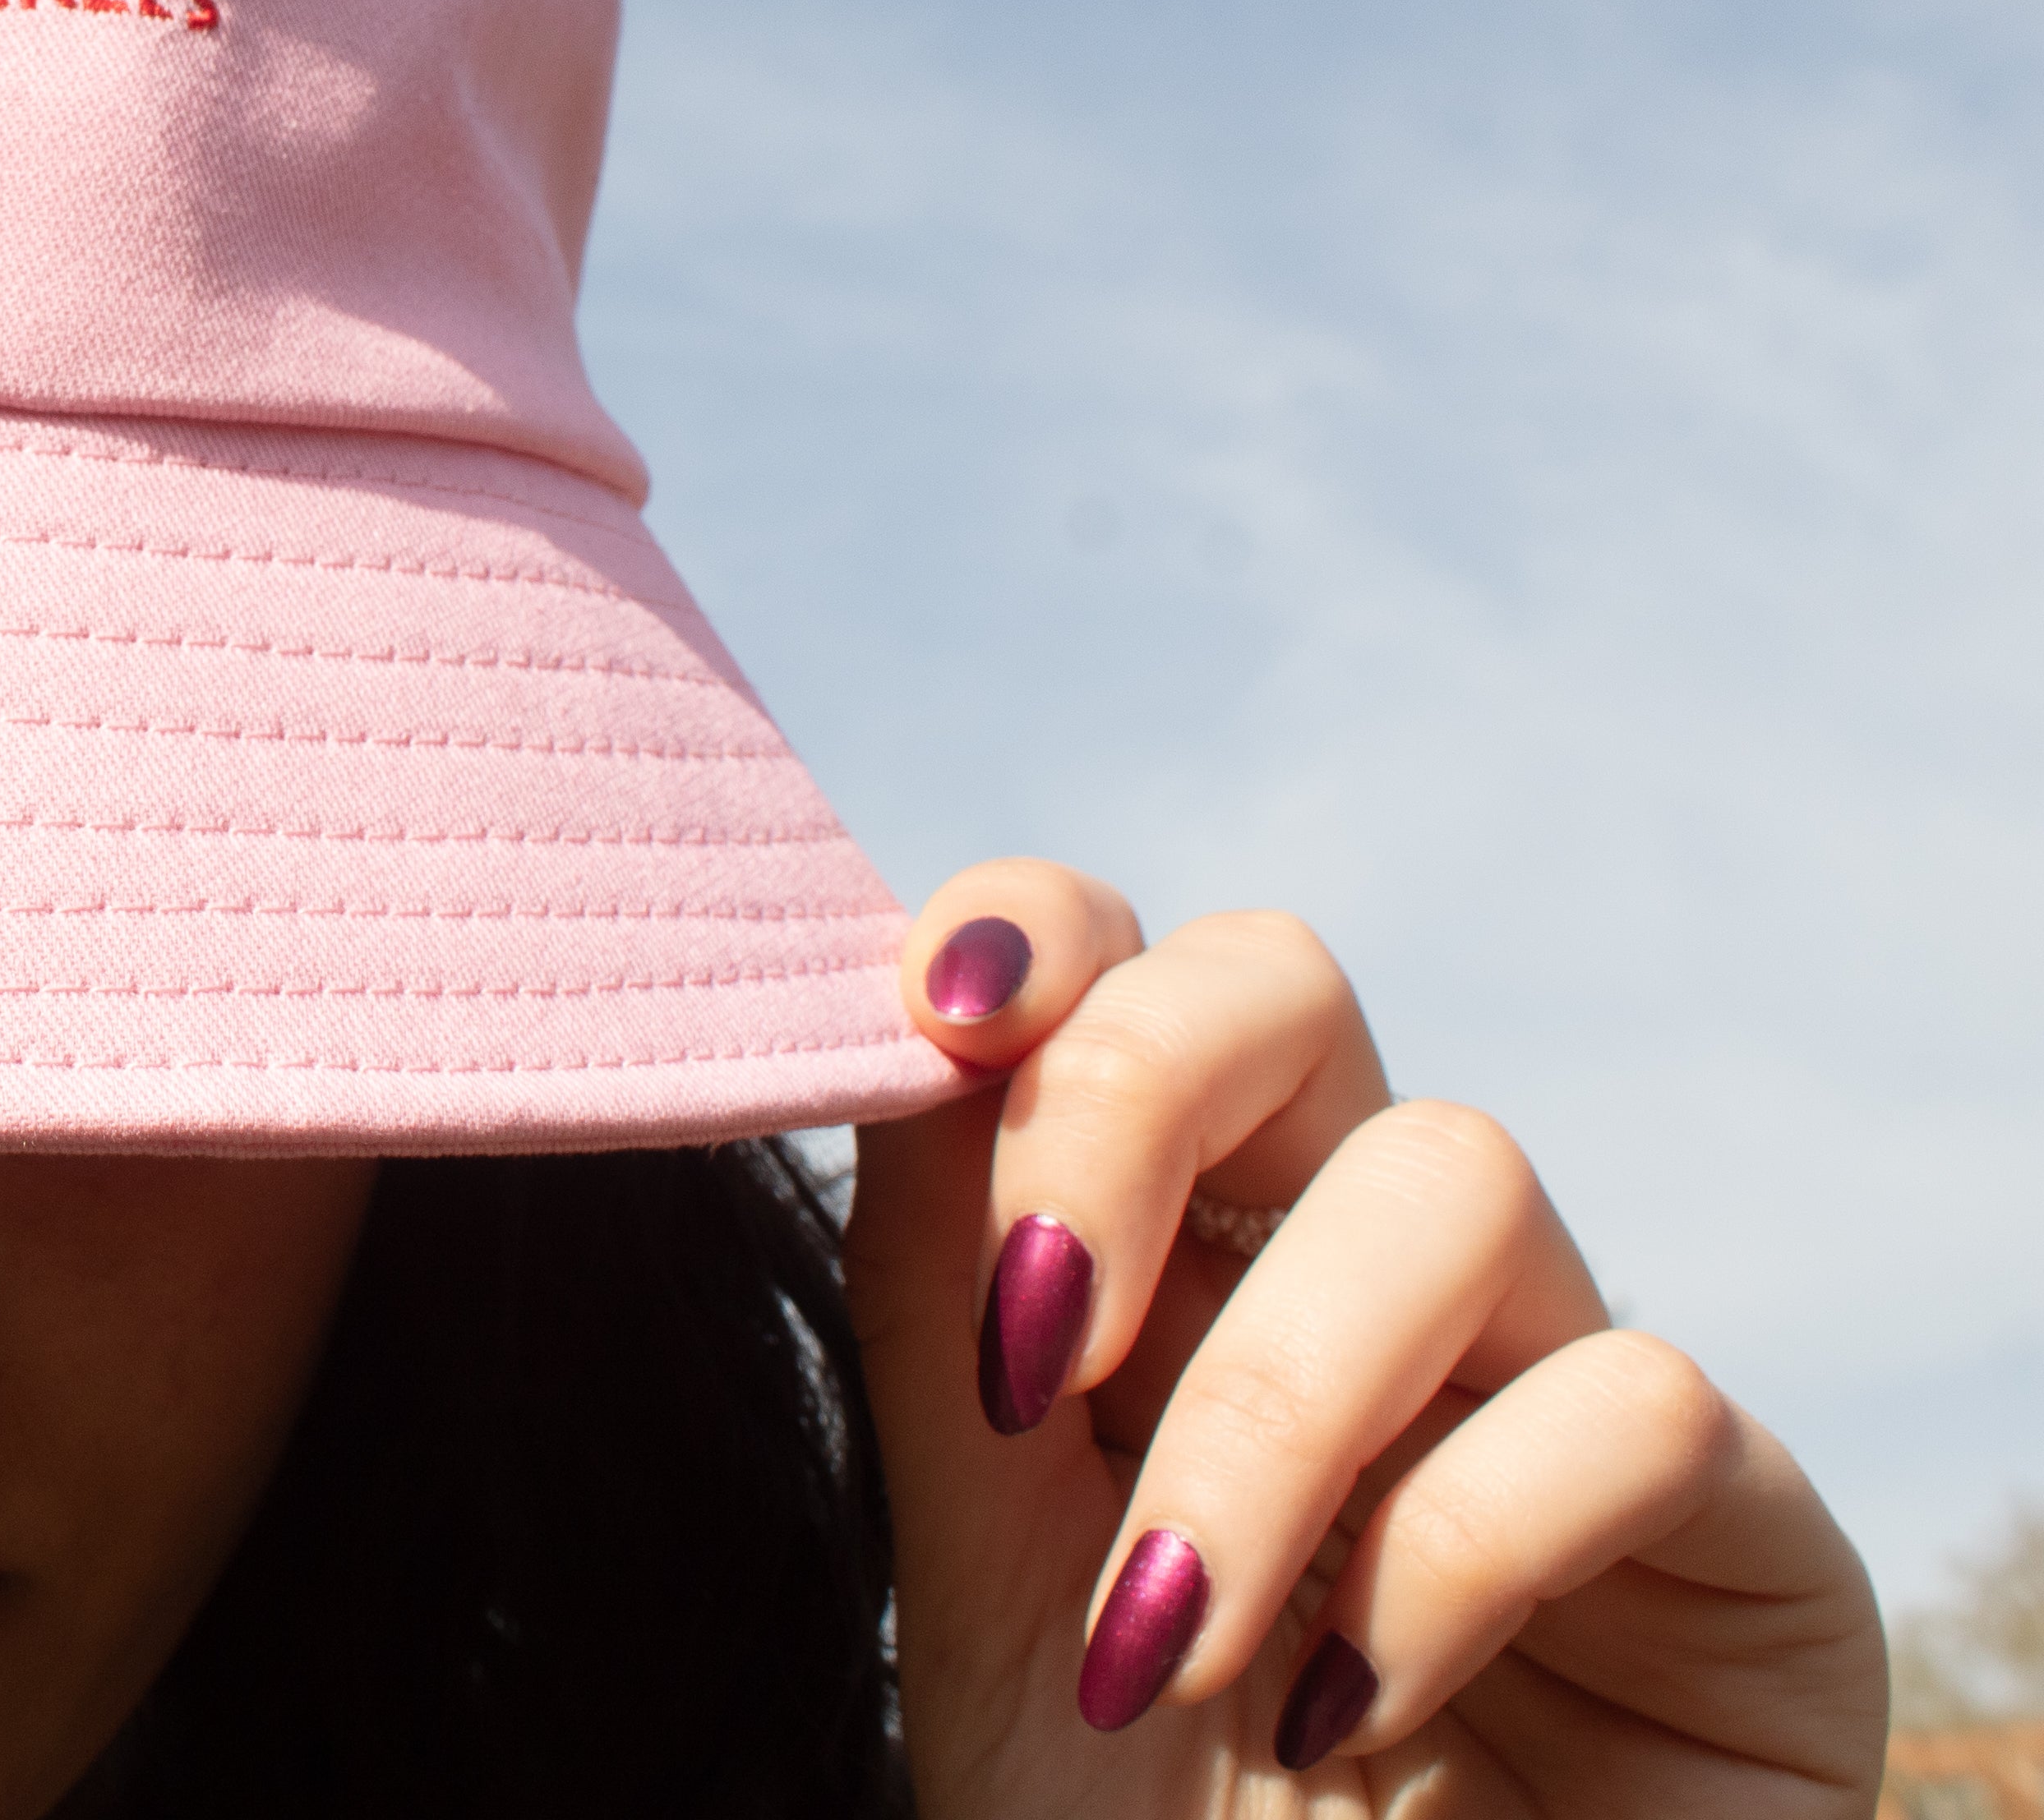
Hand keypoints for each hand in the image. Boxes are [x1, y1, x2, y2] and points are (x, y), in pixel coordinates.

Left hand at [846, 863, 1884, 1812]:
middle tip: (1033, 1332)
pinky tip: (1353, 1712)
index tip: (930, 1004)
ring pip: (1457, 1177)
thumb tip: (897, 1023)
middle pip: (1290, 985)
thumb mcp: (984, 1572)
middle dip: (1137, 1100)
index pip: (1125, 967)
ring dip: (1266, 1412)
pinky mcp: (1746, 1543)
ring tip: (1172, 1643)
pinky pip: (1631, 1403)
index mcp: (1173, 1260)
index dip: (1041, 929)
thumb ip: (941, 1302)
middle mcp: (1366, 1285)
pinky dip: (1451, 1553)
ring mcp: (1564, 1392)